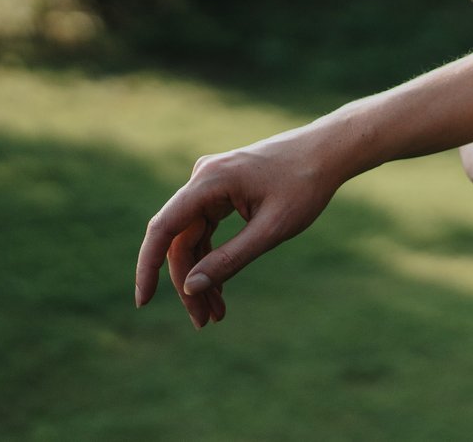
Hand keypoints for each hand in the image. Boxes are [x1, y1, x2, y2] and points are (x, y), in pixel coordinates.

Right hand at [135, 128, 346, 327]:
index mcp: (210, 180)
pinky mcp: (222, 190)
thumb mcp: (271, 229)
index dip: (148, 266)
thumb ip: (231, 259)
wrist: (329, 150)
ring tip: (216, 315)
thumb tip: (190, 287)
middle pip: (180, 240)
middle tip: (203, 323)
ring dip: (200, 276)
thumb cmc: (305, 184)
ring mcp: (211, 183)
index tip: (143, 302)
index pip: (163, 228)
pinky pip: (206, 229)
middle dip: (188, 283)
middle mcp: (203, 178)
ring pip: (193, 238)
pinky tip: (219, 290)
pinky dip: (212, 258)